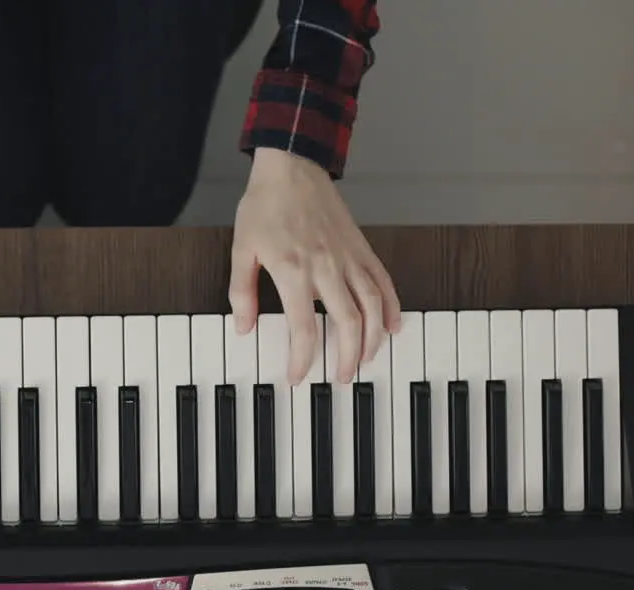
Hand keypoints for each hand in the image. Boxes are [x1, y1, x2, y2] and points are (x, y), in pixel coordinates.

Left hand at [229, 148, 400, 384]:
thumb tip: (243, 327)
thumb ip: (241, 292)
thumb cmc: (265, 205)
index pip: (303, 328)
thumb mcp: (241, 249)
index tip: (297, 376)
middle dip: (346, 357)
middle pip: (347, 324)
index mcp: (294, 271)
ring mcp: (348, 257)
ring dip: (372, 339)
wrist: (292, 167)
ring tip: (365, 359)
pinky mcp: (362, 248)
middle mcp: (326, 267)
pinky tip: (392, 326)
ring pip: (372, 306)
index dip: (303, 358)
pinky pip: (383, 282)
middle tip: (340, 377)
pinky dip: (391, 306)